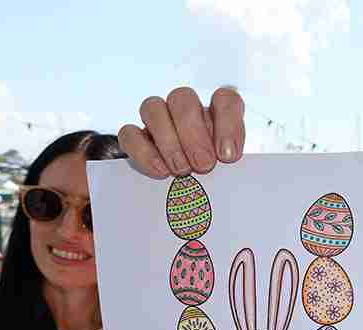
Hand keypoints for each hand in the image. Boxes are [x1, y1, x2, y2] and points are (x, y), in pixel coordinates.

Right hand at [118, 87, 245, 178]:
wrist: (186, 197)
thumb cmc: (214, 180)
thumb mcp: (230, 174)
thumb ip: (233, 163)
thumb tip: (231, 160)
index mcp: (216, 115)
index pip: (225, 99)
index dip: (228, 123)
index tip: (228, 155)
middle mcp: (187, 112)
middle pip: (183, 99)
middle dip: (193, 133)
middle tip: (203, 165)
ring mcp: (158, 121)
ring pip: (153, 107)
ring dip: (168, 140)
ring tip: (181, 170)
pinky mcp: (135, 138)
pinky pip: (129, 133)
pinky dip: (143, 152)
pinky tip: (161, 171)